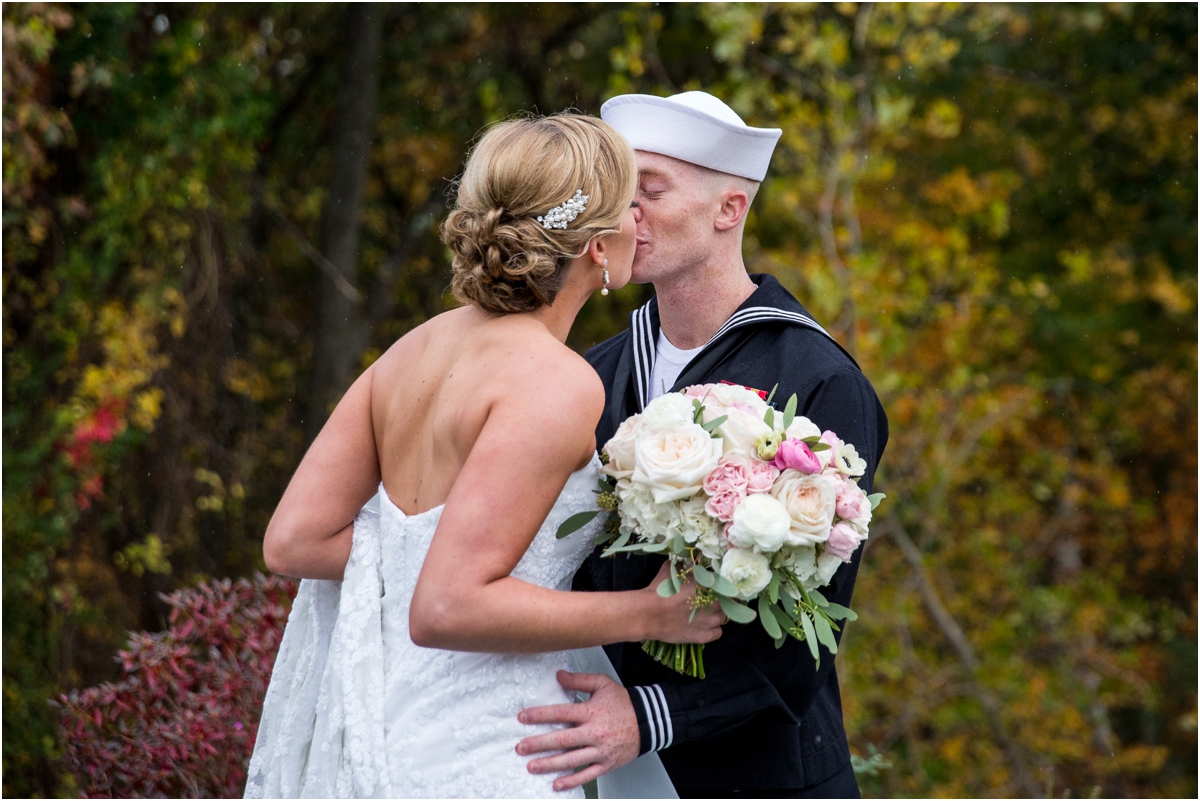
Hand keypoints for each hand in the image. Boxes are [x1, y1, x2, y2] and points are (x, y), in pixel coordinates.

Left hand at [516, 671, 640, 791]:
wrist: (649, 721)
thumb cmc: (623, 703)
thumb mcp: (602, 684)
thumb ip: (579, 680)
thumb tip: (559, 676)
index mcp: (591, 712)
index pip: (561, 713)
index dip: (540, 715)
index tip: (523, 718)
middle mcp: (594, 732)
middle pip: (563, 739)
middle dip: (540, 743)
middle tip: (521, 747)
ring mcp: (600, 750)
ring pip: (572, 759)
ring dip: (550, 764)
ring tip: (532, 767)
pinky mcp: (606, 763)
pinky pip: (587, 774)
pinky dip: (572, 780)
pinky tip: (557, 784)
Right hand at [643, 560, 726, 644]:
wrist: (649, 614)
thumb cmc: (659, 591)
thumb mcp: (670, 571)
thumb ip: (683, 566)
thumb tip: (686, 560)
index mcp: (709, 586)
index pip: (727, 586)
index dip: (725, 587)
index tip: (719, 588)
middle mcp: (714, 604)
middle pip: (730, 603)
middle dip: (723, 601)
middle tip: (712, 600)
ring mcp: (710, 622)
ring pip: (725, 618)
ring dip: (718, 615)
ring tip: (707, 614)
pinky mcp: (704, 636)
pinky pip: (718, 633)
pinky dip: (714, 630)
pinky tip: (704, 626)